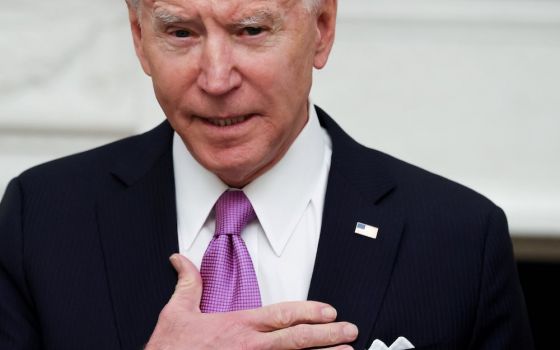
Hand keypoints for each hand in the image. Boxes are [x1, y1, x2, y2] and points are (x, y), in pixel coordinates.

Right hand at [145, 253, 357, 349]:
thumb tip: (180, 259)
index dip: (308, 311)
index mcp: (239, 326)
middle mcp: (250, 346)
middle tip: (350, 333)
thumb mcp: (177, 312)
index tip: (329, 312)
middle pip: (296, 339)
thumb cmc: (171, 348)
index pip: (281, 314)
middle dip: (327, 335)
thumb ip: (188, 283)